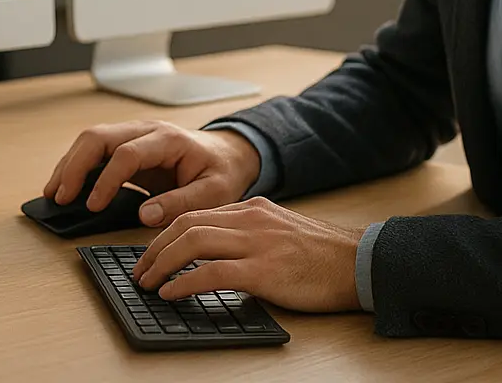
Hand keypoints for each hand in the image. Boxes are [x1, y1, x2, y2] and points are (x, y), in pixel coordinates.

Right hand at [42, 121, 261, 226]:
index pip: (126, 153)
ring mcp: (133, 135)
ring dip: (69, 164)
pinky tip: (65, 186)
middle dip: (75, 166)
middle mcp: (146, 130)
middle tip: (61, 196)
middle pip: (99, 137)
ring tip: (53, 193)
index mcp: (168, 139)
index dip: (106, 179)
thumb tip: (144, 216)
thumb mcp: (214, 192)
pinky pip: (95, 150)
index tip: (93, 205)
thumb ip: (181, 203)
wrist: (227, 154)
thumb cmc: (220, 172)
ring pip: (91, 140)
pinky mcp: (126, 146)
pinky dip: (76, 166)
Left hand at [131, 197, 363, 312]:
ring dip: (162, 263)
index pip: (196, 213)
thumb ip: (251, 235)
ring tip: (148, 283)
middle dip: (155, 247)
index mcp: (253, 209)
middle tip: (140, 270)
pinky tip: (172, 293)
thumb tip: (216, 255)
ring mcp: (257, 243)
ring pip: (193, 242)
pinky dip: (185, 282)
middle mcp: (250, 219)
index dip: (166, 232)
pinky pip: (212, 272)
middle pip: (186, 223)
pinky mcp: (264, 270)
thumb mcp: (281, 232)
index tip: (151, 252)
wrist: (361, 264)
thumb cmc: (324, 257)